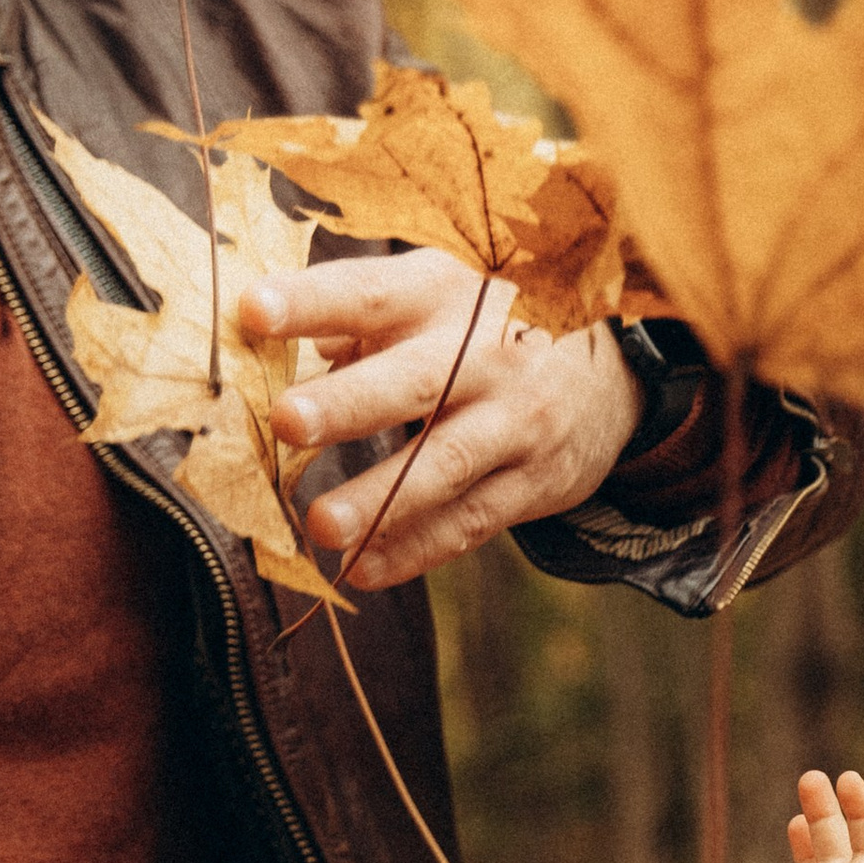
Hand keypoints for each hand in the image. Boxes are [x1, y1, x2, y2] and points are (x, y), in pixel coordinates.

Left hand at [242, 253, 640, 588]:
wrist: (611, 374)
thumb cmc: (483, 332)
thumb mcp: (433, 300)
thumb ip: (355, 321)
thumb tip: (269, 346)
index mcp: (444, 297)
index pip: (372, 292)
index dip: (313, 302)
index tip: (253, 312)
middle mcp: (486, 354)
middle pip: (415, 380)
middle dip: (351, 402)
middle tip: (288, 421)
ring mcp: (516, 421)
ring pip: (446, 462)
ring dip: (382, 499)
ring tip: (321, 526)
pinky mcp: (535, 481)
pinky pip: (471, 521)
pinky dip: (417, 549)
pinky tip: (364, 569)